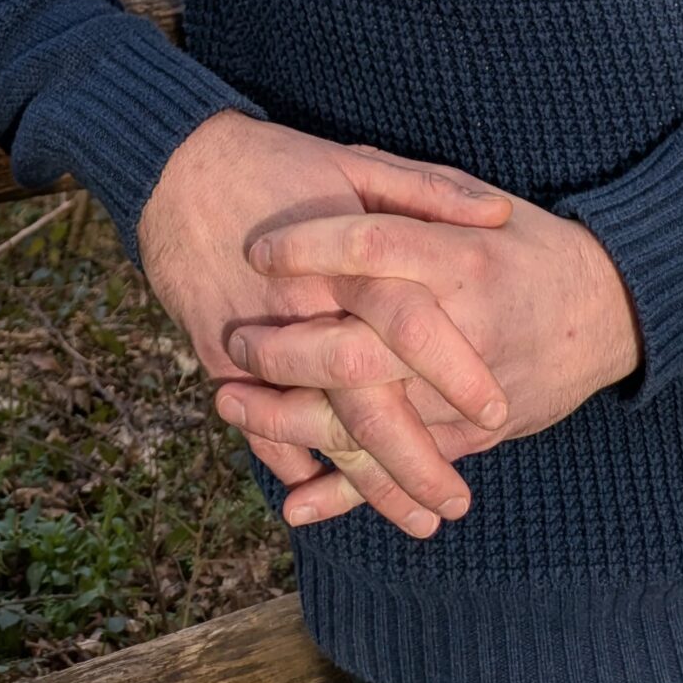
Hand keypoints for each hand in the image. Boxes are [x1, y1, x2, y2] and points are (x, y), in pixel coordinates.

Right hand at [137, 111, 515, 538]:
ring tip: (418, 519)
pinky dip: (298, 468)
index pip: (413, 323)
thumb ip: (430, 192)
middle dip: (417, 460)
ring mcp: (257, 337)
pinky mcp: (218, 354)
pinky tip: (335, 499)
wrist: (180, 164)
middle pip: (367, 399)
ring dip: (369, 485)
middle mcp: (304, 305)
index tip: (497, 413)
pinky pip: (260, 428)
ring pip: (319, 429)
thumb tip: (502, 218)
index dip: (457, 372)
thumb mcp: (358, 163)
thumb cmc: (279, 163)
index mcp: (348, 257)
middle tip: (458, 501)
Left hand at [210, 193, 643, 527]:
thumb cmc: (535, 246)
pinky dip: (346, 491)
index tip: (259, 248)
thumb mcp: (483, 199)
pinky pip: (402, 469)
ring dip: (292, 419)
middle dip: (285, 348)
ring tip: (231, 403)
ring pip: (368, 418)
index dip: (310, 246)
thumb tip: (345, 171)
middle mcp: (463, 327)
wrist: (615, 310)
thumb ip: (414, 187)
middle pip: (358, 345)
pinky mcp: (472, 437)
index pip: (372, 245)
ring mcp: (467, 393)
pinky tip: (295, 501)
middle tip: (236, 337)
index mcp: (461, 256)